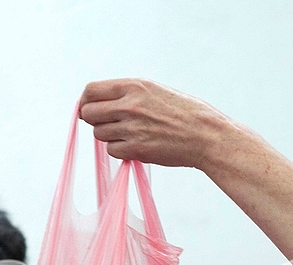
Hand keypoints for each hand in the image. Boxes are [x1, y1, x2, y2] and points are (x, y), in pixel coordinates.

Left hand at [79, 78, 231, 168]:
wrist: (206, 135)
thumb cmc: (184, 113)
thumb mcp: (155, 91)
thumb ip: (128, 94)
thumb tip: (101, 103)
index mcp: (134, 86)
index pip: (91, 91)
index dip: (86, 101)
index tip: (90, 108)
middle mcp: (129, 105)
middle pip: (89, 113)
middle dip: (94, 120)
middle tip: (108, 124)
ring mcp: (131, 127)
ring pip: (99, 134)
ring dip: (109, 136)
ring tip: (130, 134)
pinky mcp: (136, 149)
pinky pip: (112, 151)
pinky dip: (120, 150)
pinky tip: (137, 146)